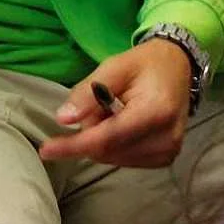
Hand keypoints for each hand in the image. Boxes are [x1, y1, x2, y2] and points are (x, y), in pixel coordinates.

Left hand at [38, 38, 190, 167]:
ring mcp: (168, 152)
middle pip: (107, 149)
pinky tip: (122, 122)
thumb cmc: (144, 64)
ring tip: (113, 109)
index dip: (74, 145)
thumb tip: (63, 119)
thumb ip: (88, 92)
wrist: (178, 67)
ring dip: (101, 138)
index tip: (45, 150)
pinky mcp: (165, 158)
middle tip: (98, 103)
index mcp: (155, 112)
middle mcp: (166, 138)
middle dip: (91, 130)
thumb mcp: (114, 66)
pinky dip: (113, 144)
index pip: (107, 137)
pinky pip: (124, 159)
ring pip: (113, 157)